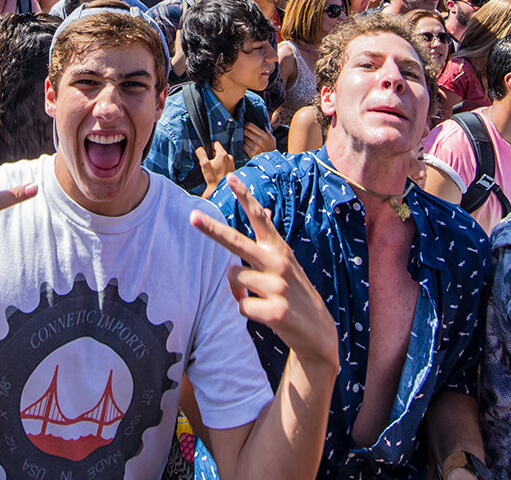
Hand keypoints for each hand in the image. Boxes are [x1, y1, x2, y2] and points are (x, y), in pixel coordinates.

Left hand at [190, 177, 339, 368]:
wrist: (318, 333)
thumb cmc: (296, 295)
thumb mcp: (287, 262)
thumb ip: (270, 241)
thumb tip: (264, 209)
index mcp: (280, 250)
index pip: (260, 218)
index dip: (245, 197)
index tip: (230, 178)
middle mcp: (279, 263)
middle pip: (237, 243)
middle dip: (213, 230)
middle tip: (192, 217)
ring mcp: (278, 287)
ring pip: (234, 278)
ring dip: (237, 290)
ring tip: (256, 298)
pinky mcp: (275, 311)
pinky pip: (241, 306)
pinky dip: (246, 310)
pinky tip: (264, 314)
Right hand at [195, 142, 234, 191]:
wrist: (221, 189)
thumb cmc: (214, 179)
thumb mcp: (204, 165)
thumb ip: (201, 154)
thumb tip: (199, 149)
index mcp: (223, 155)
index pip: (216, 144)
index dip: (210, 146)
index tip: (207, 151)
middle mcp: (229, 158)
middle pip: (219, 151)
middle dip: (213, 155)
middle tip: (209, 162)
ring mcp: (232, 164)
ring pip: (223, 158)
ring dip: (218, 161)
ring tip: (213, 169)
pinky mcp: (232, 170)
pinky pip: (226, 164)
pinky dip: (222, 167)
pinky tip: (218, 173)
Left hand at [242, 123, 274, 158]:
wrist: (271, 162)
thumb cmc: (271, 149)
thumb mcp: (272, 139)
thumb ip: (267, 131)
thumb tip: (261, 124)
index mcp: (265, 136)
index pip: (250, 126)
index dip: (246, 125)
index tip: (245, 126)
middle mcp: (259, 141)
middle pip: (245, 131)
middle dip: (243, 131)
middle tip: (244, 132)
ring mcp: (255, 147)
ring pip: (244, 139)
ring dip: (243, 139)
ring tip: (246, 139)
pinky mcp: (251, 153)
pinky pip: (243, 146)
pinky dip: (244, 145)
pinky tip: (246, 146)